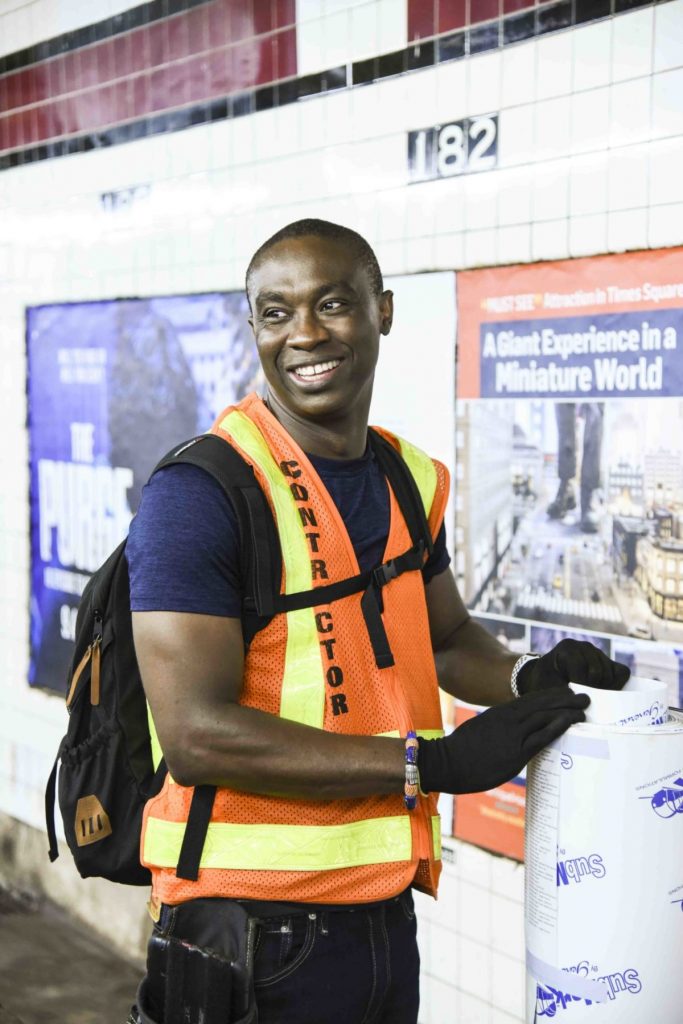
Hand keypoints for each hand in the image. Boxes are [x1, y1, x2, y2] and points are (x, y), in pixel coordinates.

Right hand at [417, 688, 589, 794]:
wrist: (446, 762)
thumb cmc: (460, 751)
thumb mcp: (480, 730)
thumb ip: (497, 729)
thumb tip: (511, 735)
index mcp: (500, 713)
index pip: (531, 700)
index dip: (551, 695)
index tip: (566, 693)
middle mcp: (508, 719)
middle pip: (542, 704)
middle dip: (565, 699)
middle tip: (585, 696)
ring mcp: (512, 735)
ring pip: (545, 717)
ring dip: (567, 711)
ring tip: (584, 709)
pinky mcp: (515, 753)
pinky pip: (541, 737)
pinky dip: (557, 727)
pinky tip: (570, 722)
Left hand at [517, 639, 629, 694]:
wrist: (549, 678)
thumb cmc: (546, 683)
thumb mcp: (546, 686)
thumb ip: (561, 693)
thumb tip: (581, 704)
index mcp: (567, 648)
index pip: (580, 668)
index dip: (579, 686)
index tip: (573, 697)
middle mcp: (585, 646)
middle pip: (597, 673)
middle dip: (590, 690)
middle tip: (582, 699)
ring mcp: (599, 653)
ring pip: (610, 675)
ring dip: (602, 690)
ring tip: (589, 696)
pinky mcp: (610, 661)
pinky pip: (622, 673)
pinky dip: (616, 685)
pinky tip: (603, 692)